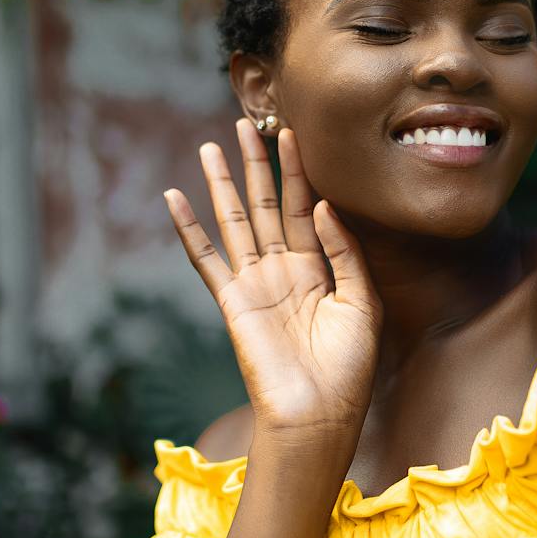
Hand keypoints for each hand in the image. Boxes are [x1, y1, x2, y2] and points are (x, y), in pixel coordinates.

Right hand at [164, 120, 381, 437]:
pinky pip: (206, 259)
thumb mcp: (362, 303)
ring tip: (209, 148)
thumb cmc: (348, 368)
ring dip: (221, 184)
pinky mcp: (232, 302)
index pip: (304, 207)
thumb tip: (321, 205)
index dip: (298, 171)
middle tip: (246, 122)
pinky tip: (174, 199)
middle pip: (265, 204)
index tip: (292, 133)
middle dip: (256, 164)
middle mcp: (283, 270)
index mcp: (319, 268)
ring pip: (234, 222)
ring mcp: (255, 284)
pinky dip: (188, 230)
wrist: (318, 415)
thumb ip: (344, 252)